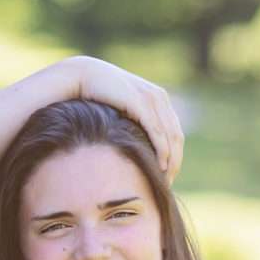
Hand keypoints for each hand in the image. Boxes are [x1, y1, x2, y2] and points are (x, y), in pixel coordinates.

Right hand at [64, 56, 184, 182]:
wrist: (82, 76)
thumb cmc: (97, 96)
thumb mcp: (122, 111)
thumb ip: (134, 124)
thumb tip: (135, 148)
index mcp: (158, 99)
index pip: (174, 133)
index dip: (175, 156)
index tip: (168, 176)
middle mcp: (159, 98)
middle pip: (176, 137)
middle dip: (175, 162)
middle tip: (169, 183)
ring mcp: (152, 99)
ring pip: (170, 136)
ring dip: (171, 160)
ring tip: (165, 179)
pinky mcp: (141, 103)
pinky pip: (157, 131)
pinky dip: (162, 150)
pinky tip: (161, 166)